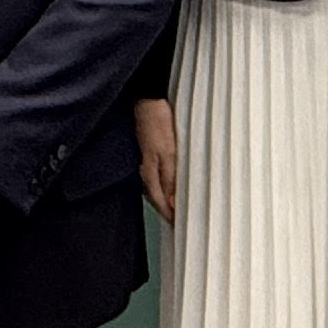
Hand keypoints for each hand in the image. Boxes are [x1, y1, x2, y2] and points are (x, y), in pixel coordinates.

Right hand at [133, 97, 178, 221]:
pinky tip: (171, 186)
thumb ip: (170, 177)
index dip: (170, 217)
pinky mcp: (148, 153)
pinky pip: (156, 176)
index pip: (160, 203)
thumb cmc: (157, 122)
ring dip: (166, 199)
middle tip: (182, 223)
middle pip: (157, 199)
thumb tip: (172, 202)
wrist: (146, 98)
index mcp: (149, 173)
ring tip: (179, 208)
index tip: (181, 229)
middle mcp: (145, 170)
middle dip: (168, 211)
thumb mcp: (168, 151)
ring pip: (156, 188)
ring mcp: (145, 161)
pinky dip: (164, 185)